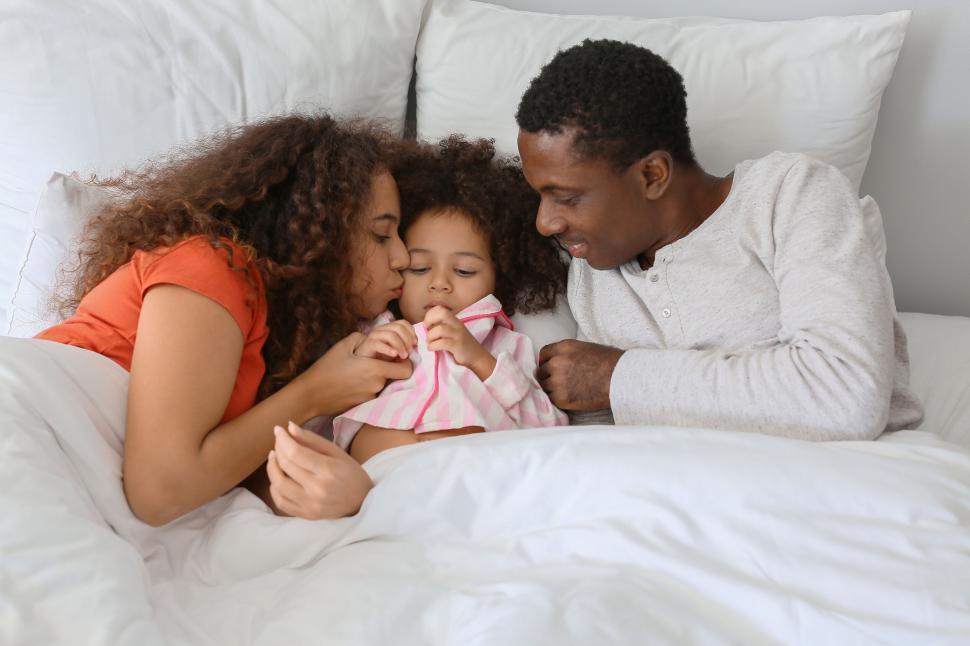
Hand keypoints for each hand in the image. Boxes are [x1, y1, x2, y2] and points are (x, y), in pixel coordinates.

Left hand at [267, 421, 372, 518]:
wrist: (362, 502)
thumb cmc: (352, 473)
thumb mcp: (336, 452)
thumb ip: (312, 439)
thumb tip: (289, 427)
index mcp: (328, 470)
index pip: (296, 452)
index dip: (283, 439)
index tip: (278, 429)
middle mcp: (317, 489)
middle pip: (286, 466)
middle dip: (278, 449)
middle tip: (279, 441)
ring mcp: (310, 504)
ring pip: (278, 485)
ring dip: (272, 468)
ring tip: (275, 457)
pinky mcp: (306, 515)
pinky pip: (281, 502)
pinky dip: (274, 487)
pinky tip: (278, 477)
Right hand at [298, 332, 412, 416]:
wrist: (310, 395)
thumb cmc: (326, 368)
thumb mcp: (344, 346)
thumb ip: (363, 338)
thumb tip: (376, 338)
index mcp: (375, 369)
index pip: (406, 369)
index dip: (405, 362)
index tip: (398, 356)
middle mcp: (377, 385)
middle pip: (397, 377)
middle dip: (393, 369)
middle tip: (380, 361)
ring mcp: (371, 397)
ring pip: (384, 384)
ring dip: (378, 377)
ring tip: (361, 371)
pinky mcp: (364, 405)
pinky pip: (373, 392)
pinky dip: (368, 386)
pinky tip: (354, 381)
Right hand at [353, 320, 416, 359]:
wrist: (362, 362)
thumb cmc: (381, 356)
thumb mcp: (396, 350)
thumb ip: (404, 345)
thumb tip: (415, 345)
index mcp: (389, 328)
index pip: (403, 323)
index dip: (411, 332)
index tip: (415, 344)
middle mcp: (381, 329)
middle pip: (398, 327)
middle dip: (407, 339)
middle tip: (410, 351)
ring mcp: (374, 336)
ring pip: (390, 334)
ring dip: (400, 345)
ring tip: (404, 356)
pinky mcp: (367, 345)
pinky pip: (378, 343)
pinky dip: (388, 349)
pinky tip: (394, 355)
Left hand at [424, 306, 495, 379]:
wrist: (477, 358)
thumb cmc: (462, 346)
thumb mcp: (454, 333)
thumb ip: (442, 328)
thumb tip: (425, 328)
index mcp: (455, 321)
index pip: (440, 309)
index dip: (430, 315)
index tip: (427, 326)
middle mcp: (457, 325)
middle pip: (442, 313)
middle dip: (429, 320)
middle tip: (427, 331)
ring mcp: (458, 335)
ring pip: (440, 329)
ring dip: (430, 336)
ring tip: (429, 343)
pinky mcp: (458, 346)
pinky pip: (442, 343)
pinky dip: (433, 345)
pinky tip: (432, 349)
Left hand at [537, 340, 623, 409]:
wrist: (620, 379)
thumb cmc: (610, 362)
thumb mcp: (586, 348)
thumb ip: (568, 353)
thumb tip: (559, 360)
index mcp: (563, 348)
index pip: (543, 354)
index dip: (546, 362)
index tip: (550, 368)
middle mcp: (556, 363)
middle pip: (542, 371)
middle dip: (548, 376)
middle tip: (560, 382)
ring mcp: (557, 381)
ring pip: (545, 386)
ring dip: (552, 389)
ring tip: (568, 391)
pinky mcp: (561, 398)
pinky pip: (552, 399)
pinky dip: (559, 400)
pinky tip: (571, 398)